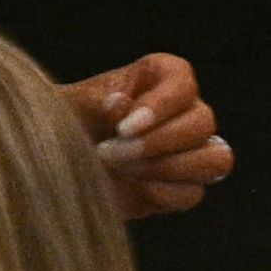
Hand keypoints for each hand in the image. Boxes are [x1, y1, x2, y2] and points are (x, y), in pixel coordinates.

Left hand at [68, 55, 233, 217]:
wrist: (56, 165)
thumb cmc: (65, 123)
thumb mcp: (73, 106)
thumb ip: (98, 102)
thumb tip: (122, 106)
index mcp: (159, 76)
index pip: (183, 82)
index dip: (161, 106)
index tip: (124, 127)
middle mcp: (181, 109)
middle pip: (203, 122)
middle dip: (156, 143)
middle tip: (110, 152)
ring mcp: (188, 149)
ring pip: (215, 158)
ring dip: (168, 168)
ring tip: (124, 169)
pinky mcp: (183, 185)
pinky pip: (195, 192)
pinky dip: (165, 193)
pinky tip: (135, 188)